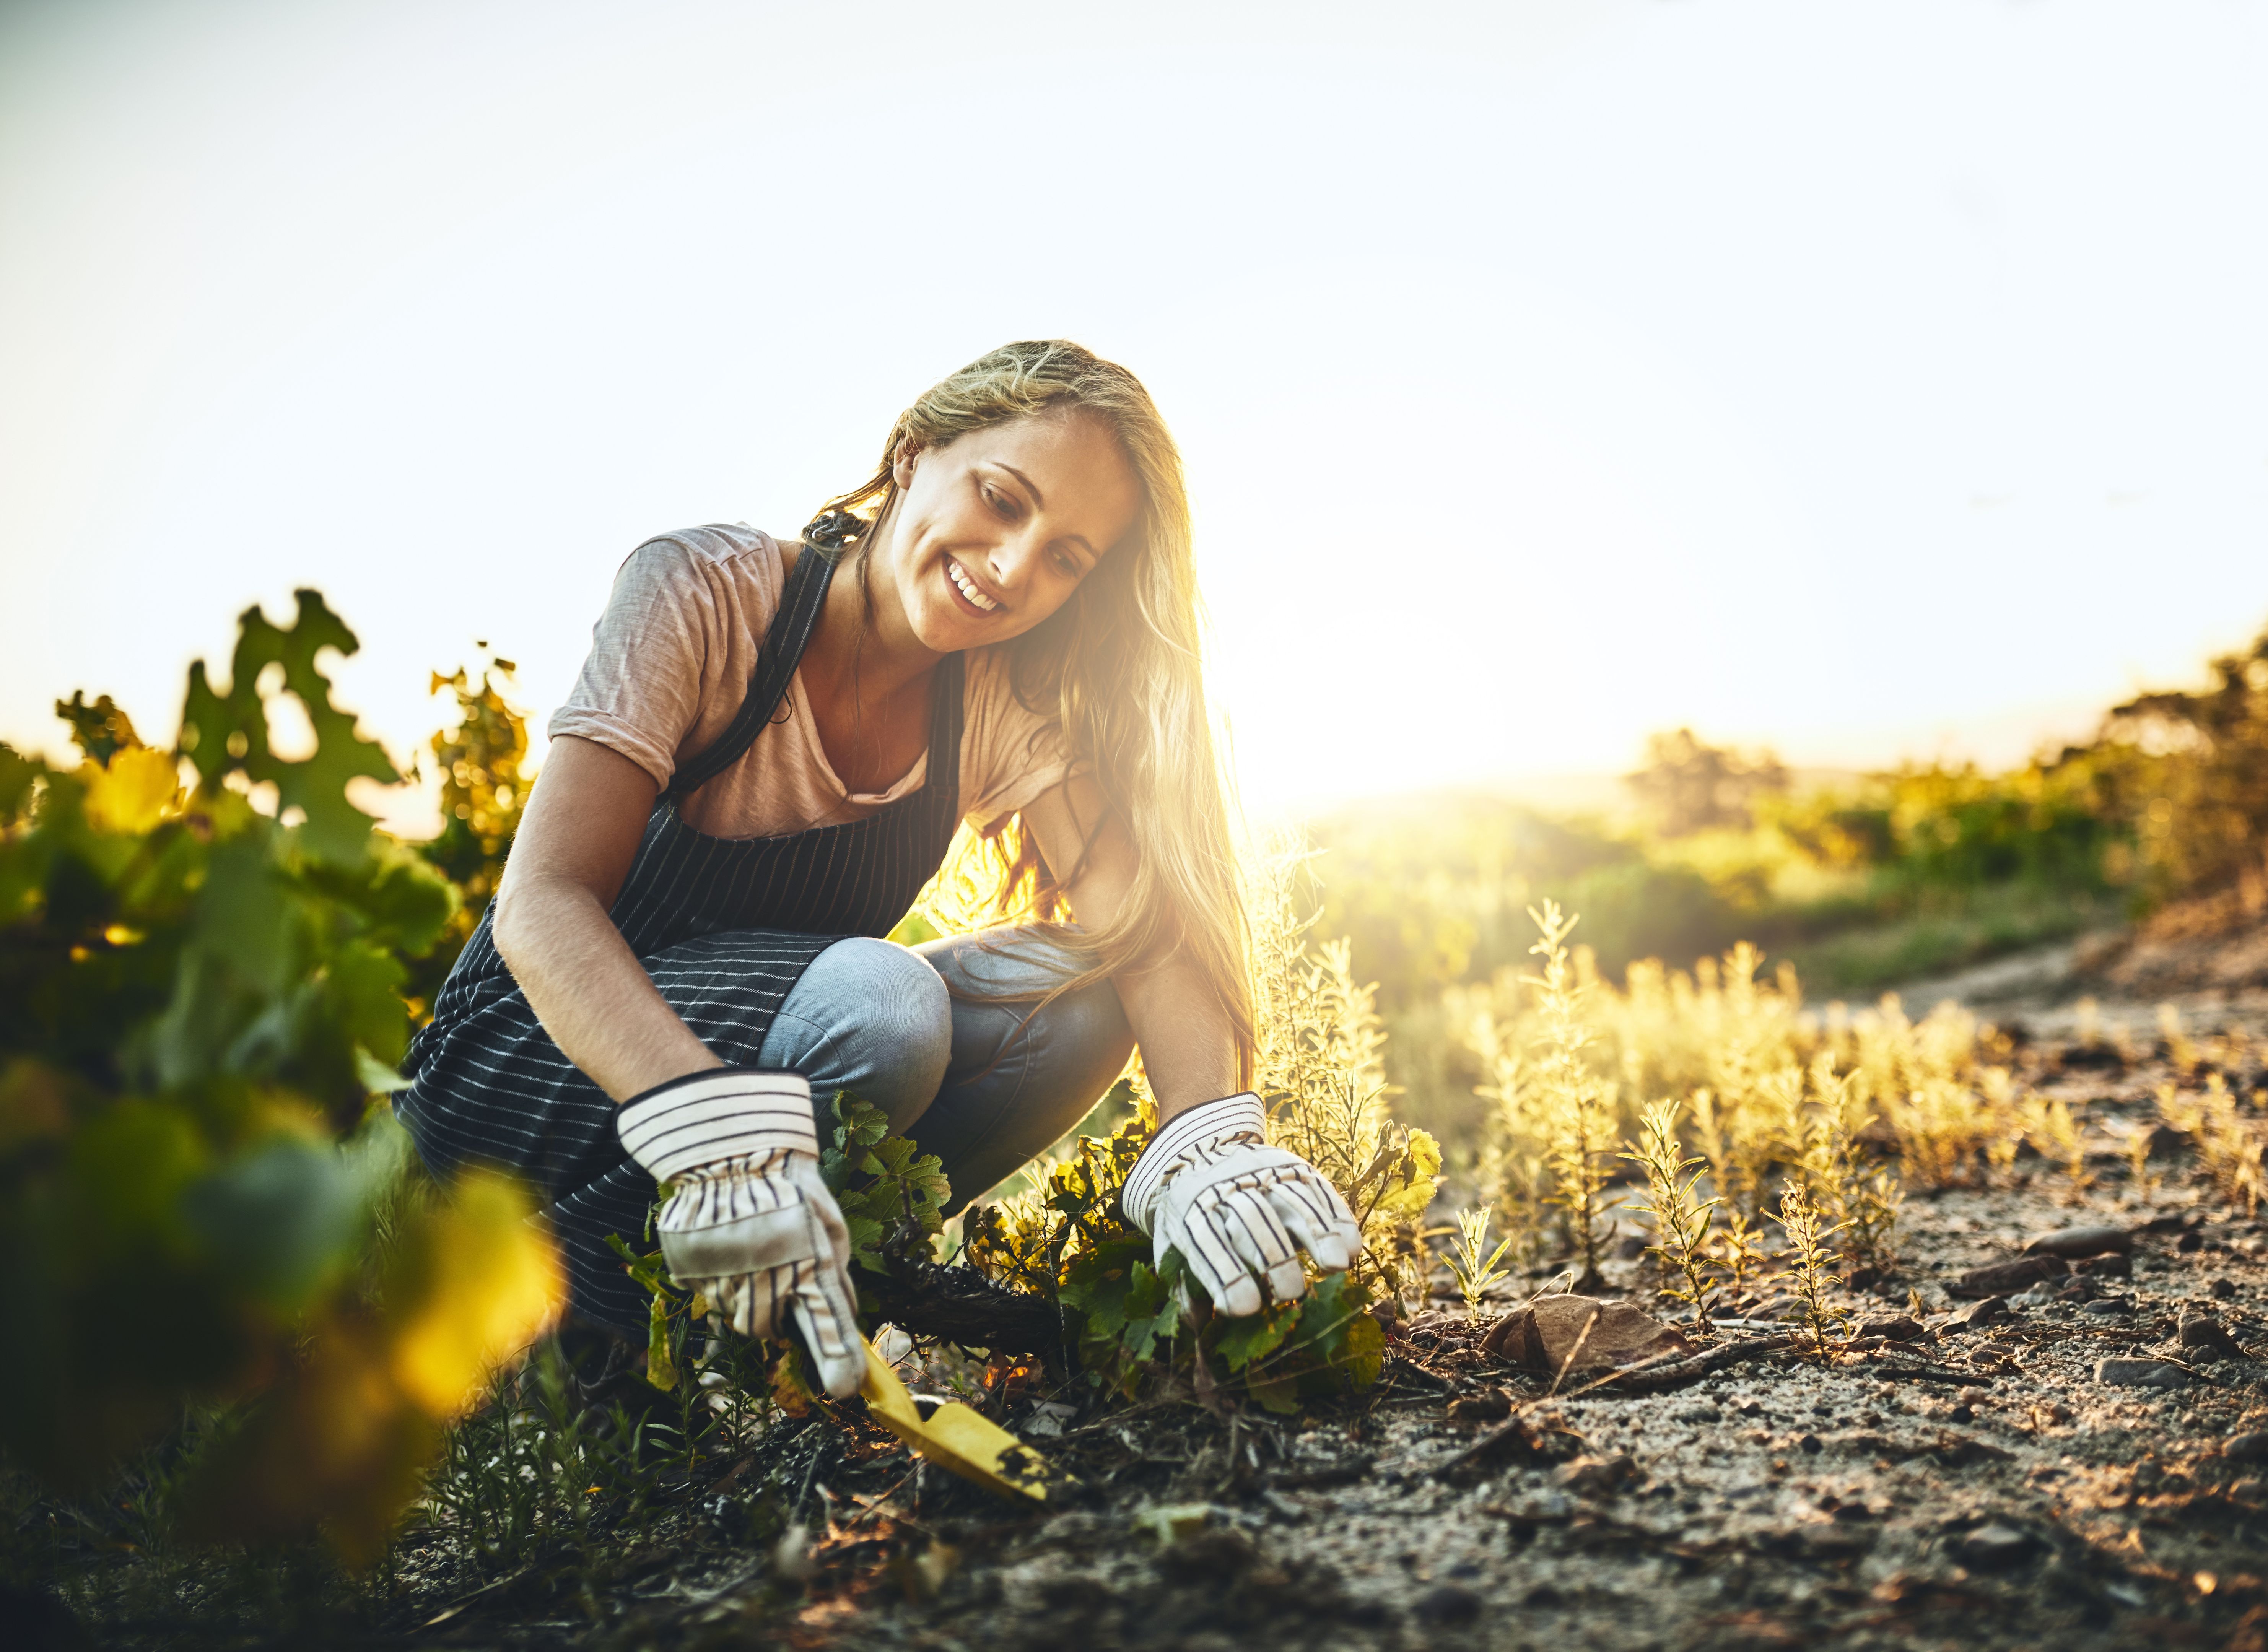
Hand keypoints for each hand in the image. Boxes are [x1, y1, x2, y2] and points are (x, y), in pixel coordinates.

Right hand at [615, 1068, 863, 1397]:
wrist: (729, 1151)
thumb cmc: (787, 1184)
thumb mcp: (827, 1222)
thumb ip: (836, 1271)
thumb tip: (848, 1310)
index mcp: (807, 1264)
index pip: (828, 1323)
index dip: (837, 1358)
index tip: (844, 1389)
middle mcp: (765, 1279)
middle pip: (769, 1329)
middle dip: (776, 1314)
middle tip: (776, 1274)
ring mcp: (724, 1279)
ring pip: (736, 1315)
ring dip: (746, 1298)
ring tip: (750, 1254)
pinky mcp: (692, 1273)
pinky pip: (708, 1296)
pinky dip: (719, 1282)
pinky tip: (726, 1248)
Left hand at [1121, 1093, 1363, 1316]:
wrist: (1199, 1150)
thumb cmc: (1190, 1215)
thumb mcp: (1170, 1242)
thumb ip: (1182, 1283)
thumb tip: (1198, 1323)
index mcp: (1192, 1213)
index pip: (1208, 1245)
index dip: (1228, 1277)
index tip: (1247, 1309)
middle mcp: (1228, 1190)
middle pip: (1253, 1221)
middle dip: (1275, 1258)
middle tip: (1291, 1292)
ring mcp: (1263, 1175)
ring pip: (1292, 1201)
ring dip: (1318, 1234)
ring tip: (1337, 1267)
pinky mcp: (1292, 1167)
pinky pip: (1319, 1189)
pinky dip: (1338, 1218)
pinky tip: (1352, 1247)